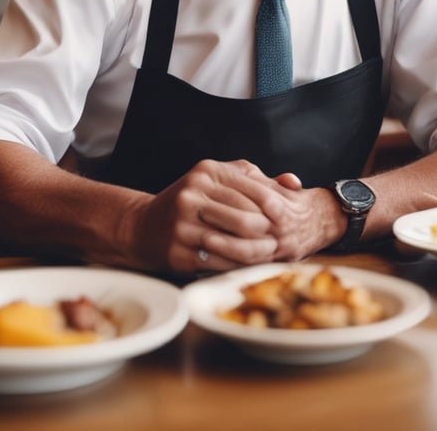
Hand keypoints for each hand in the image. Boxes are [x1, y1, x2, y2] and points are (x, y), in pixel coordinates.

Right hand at [132, 159, 287, 273]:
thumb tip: (293, 182)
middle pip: (245, 217)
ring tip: (270, 253)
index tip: (287, 216)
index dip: (273, 204)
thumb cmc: (192, 201)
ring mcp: (183, 223)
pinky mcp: (178, 249)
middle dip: (267, 231)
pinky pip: (218, 260)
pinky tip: (248, 264)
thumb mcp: (217, 179)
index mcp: (206, 172)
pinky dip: (237, 263)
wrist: (144, 226)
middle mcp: (192, 194)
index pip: (251, 188)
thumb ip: (254, 178)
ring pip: (234, 242)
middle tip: (282, 239)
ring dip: (257, 251)